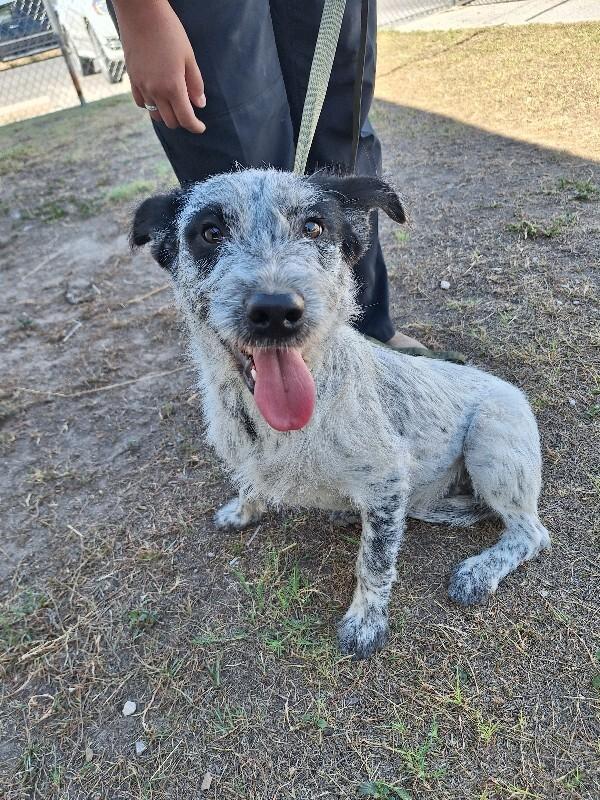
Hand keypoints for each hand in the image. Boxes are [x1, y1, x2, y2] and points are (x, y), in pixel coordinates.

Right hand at [112, 0, 205, 132]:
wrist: (141, 14)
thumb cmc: (169, 32)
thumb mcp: (189, 57)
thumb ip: (195, 84)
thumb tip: (199, 104)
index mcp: (173, 87)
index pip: (185, 119)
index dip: (195, 126)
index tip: (201, 127)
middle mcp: (156, 91)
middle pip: (170, 121)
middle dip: (182, 121)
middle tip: (190, 114)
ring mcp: (142, 86)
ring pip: (155, 114)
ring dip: (166, 115)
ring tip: (174, 106)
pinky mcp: (132, 79)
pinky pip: (141, 103)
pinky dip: (151, 106)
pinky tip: (157, 98)